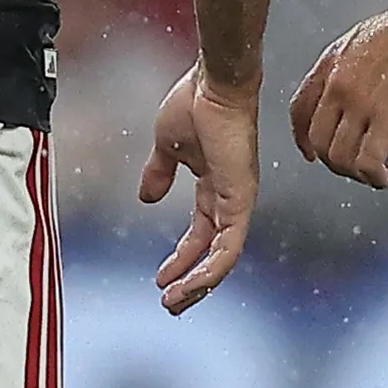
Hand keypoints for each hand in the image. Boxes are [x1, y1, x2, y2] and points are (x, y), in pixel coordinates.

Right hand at [136, 69, 260, 312]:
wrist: (212, 82)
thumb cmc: (194, 102)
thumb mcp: (167, 146)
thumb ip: (158, 174)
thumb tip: (146, 198)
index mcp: (213, 185)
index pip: (200, 233)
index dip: (182, 258)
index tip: (161, 278)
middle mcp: (230, 198)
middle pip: (214, 252)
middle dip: (191, 281)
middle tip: (171, 304)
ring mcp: (238, 200)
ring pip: (222, 257)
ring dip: (199, 283)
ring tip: (174, 302)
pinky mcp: (240, 200)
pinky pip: (229, 246)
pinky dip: (211, 268)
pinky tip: (191, 283)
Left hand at [287, 0, 387, 188]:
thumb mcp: (362, 39)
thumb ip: (348, 67)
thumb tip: (353, 90)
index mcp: (329, 64)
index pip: (299, 111)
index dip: (302, 140)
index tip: (311, 155)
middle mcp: (337, 85)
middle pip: (317, 140)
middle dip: (334, 163)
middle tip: (356, 169)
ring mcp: (359, 102)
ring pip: (339, 157)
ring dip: (357, 175)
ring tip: (376, 177)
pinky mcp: (387, 117)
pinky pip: (368, 161)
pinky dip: (376, 177)